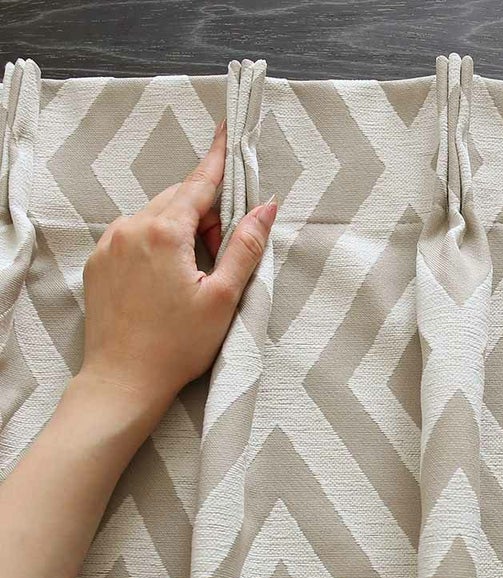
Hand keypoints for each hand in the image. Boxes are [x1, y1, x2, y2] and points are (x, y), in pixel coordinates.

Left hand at [78, 117, 276, 413]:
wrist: (123, 380)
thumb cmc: (177, 345)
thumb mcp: (223, 297)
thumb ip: (245, 247)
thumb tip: (264, 207)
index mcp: (164, 232)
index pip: (198, 183)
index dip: (218, 159)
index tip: (228, 132)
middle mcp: (131, 228)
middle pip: (177, 199)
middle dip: (205, 212)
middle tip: (223, 250)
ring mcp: (110, 244)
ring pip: (155, 216)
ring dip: (181, 229)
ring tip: (196, 272)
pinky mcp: (99, 263)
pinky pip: (134, 235)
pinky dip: (157, 242)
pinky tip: (168, 278)